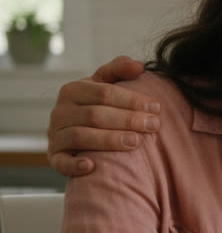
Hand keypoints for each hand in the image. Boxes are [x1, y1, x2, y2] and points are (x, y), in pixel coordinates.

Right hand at [48, 56, 158, 175]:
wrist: (73, 130)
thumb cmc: (96, 104)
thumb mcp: (104, 83)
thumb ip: (119, 69)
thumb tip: (138, 66)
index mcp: (72, 90)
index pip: (104, 93)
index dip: (132, 100)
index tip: (156, 108)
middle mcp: (60, 112)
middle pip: (96, 115)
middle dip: (128, 120)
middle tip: (154, 125)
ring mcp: (55, 135)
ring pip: (81, 137)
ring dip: (109, 140)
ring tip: (136, 142)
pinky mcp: (55, 156)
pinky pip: (61, 162)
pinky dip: (74, 165)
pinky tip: (92, 166)